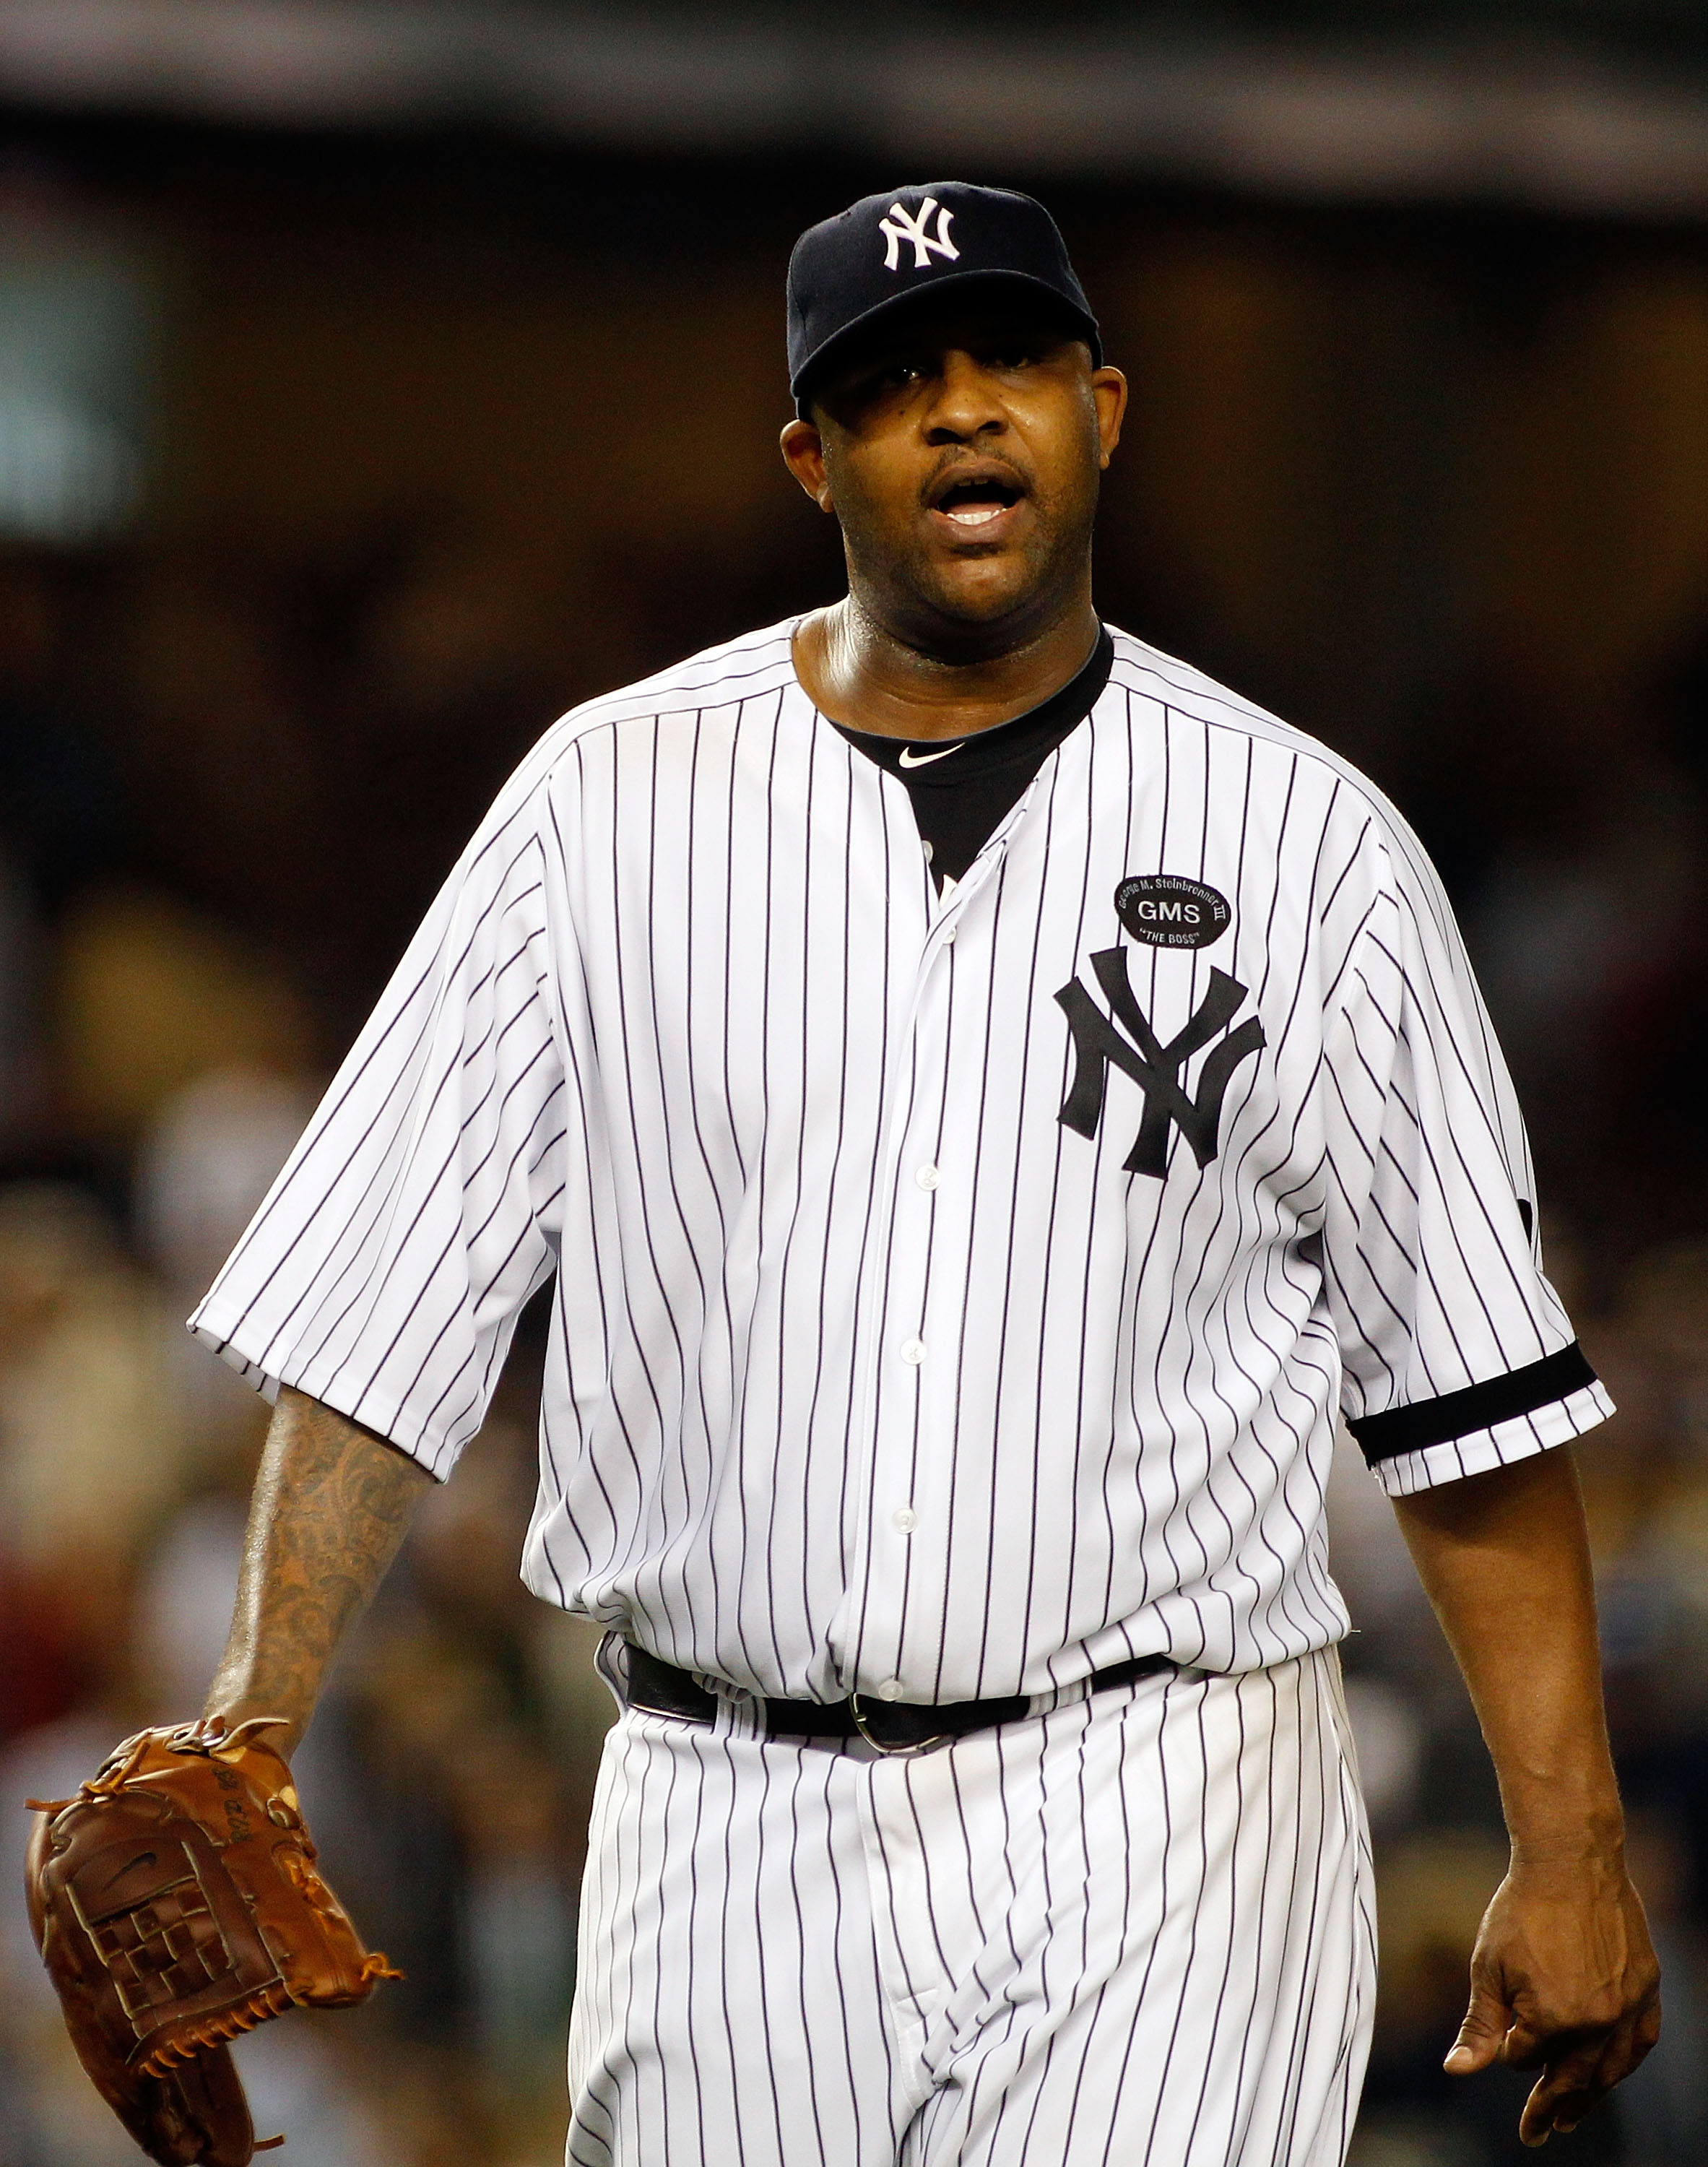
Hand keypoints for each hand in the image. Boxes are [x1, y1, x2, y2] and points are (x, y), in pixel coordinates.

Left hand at [1444, 1854, 1660, 2145]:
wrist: (1571, 1862)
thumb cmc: (1521, 1910)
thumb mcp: (1487, 1967)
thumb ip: (1479, 2026)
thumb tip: (1456, 2071)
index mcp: (1553, 2018)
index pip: (1523, 2057)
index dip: (1507, 2044)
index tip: (1502, 2026)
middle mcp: (1597, 2022)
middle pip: (1569, 2078)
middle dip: (1547, 2106)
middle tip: (1536, 2133)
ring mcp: (1627, 2007)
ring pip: (1608, 2071)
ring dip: (1587, 2097)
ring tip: (1568, 2118)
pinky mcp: (1647, 1989)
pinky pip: (1640, 2043)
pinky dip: (1624, 2063)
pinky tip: (1611, 2075)